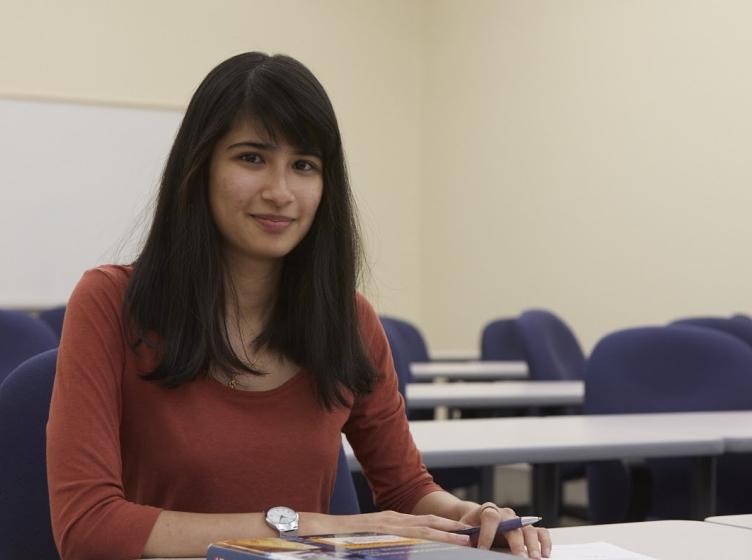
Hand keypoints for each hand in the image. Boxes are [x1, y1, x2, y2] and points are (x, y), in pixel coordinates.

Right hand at [302, 511, 472, 546]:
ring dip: (447, 533)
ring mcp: (387, 524)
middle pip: (429, 522)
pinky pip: (409, 535)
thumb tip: (403, 550)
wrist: (317, 530)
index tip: (464, 534)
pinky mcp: (381, 529)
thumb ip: (388, 542)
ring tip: (468, 539)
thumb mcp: (370, 538)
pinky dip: (428, 537)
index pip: (423, 523)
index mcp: (391, 521)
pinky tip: (440, 543)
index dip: (445, 527)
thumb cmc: (341, 538)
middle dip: (452, 528)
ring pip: (424, 527)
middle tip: (475, 535)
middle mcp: (392, 519)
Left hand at [458, 502, 551, 557]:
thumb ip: (467, 535)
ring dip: (533, 544)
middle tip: (519, 557)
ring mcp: (518, 520)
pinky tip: (546, 552)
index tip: (483, 549)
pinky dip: (544, 541)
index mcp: (488, 510)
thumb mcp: (465, 529)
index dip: (486, 534)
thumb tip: (467, 544)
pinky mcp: (526, 528)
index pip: (490, 517)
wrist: (476, 518)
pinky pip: (540, 531)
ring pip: (529, 528)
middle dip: (516, 542)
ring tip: (535, 557)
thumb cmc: (471, 524)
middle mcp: (506, 514)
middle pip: (514, 525)